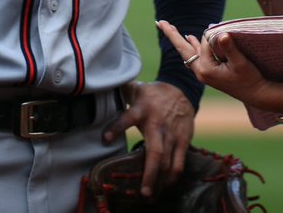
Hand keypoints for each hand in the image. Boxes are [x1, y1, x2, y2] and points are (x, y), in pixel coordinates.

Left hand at [100, 81, 193, 197]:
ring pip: (169, 161)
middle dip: (150, 173)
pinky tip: (166, 186)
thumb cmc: (151, 94)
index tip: (105, 138)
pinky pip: (180, 161)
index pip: (127, 117)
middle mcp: (158, 124)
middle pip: (156, 152)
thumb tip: (99, 87)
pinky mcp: (184, 139)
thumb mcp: (134, 89)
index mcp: (142, 109)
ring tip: (152, 195)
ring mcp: (172, 133)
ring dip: (161, 180)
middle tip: (143, 193)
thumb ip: (119, 92)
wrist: (181, 89)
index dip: (116, 127)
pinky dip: (173, 176)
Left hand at [156, 21, 275, 108]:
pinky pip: (196, 56)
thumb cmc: (250, 78)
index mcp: (205, 69)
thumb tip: (220, 34)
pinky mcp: (209, 72)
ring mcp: (204, 73)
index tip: (226, 35)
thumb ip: (229, 48)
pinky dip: (192, 46)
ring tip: (170, 28)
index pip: (205, 43)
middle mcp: (201, 71)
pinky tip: (190, 38)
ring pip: (188, 52)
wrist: (257, 94)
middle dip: (172, 34)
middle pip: (183, 49)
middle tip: (159, 21)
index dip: (215, 35)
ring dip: (180, 40)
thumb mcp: (241, 62)